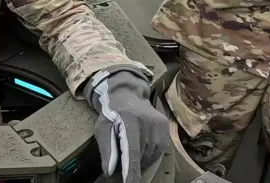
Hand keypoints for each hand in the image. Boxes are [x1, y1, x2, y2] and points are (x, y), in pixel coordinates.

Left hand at [85, 67, 168, 182]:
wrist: (128, 96)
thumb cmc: (112, 115)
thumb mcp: (103, 130)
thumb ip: (107, 150)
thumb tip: (109, 172)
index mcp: (130, 121)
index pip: (132, 152)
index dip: (132, 171)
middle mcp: (149, 122)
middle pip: (142, 156)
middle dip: (132, 166)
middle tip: (123, 168)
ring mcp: (160, 126)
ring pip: (151, 156)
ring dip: (141, 161)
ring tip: (131, 154)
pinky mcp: (166, 129)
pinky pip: (158, 151)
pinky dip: (148, 156)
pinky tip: (140, 149)